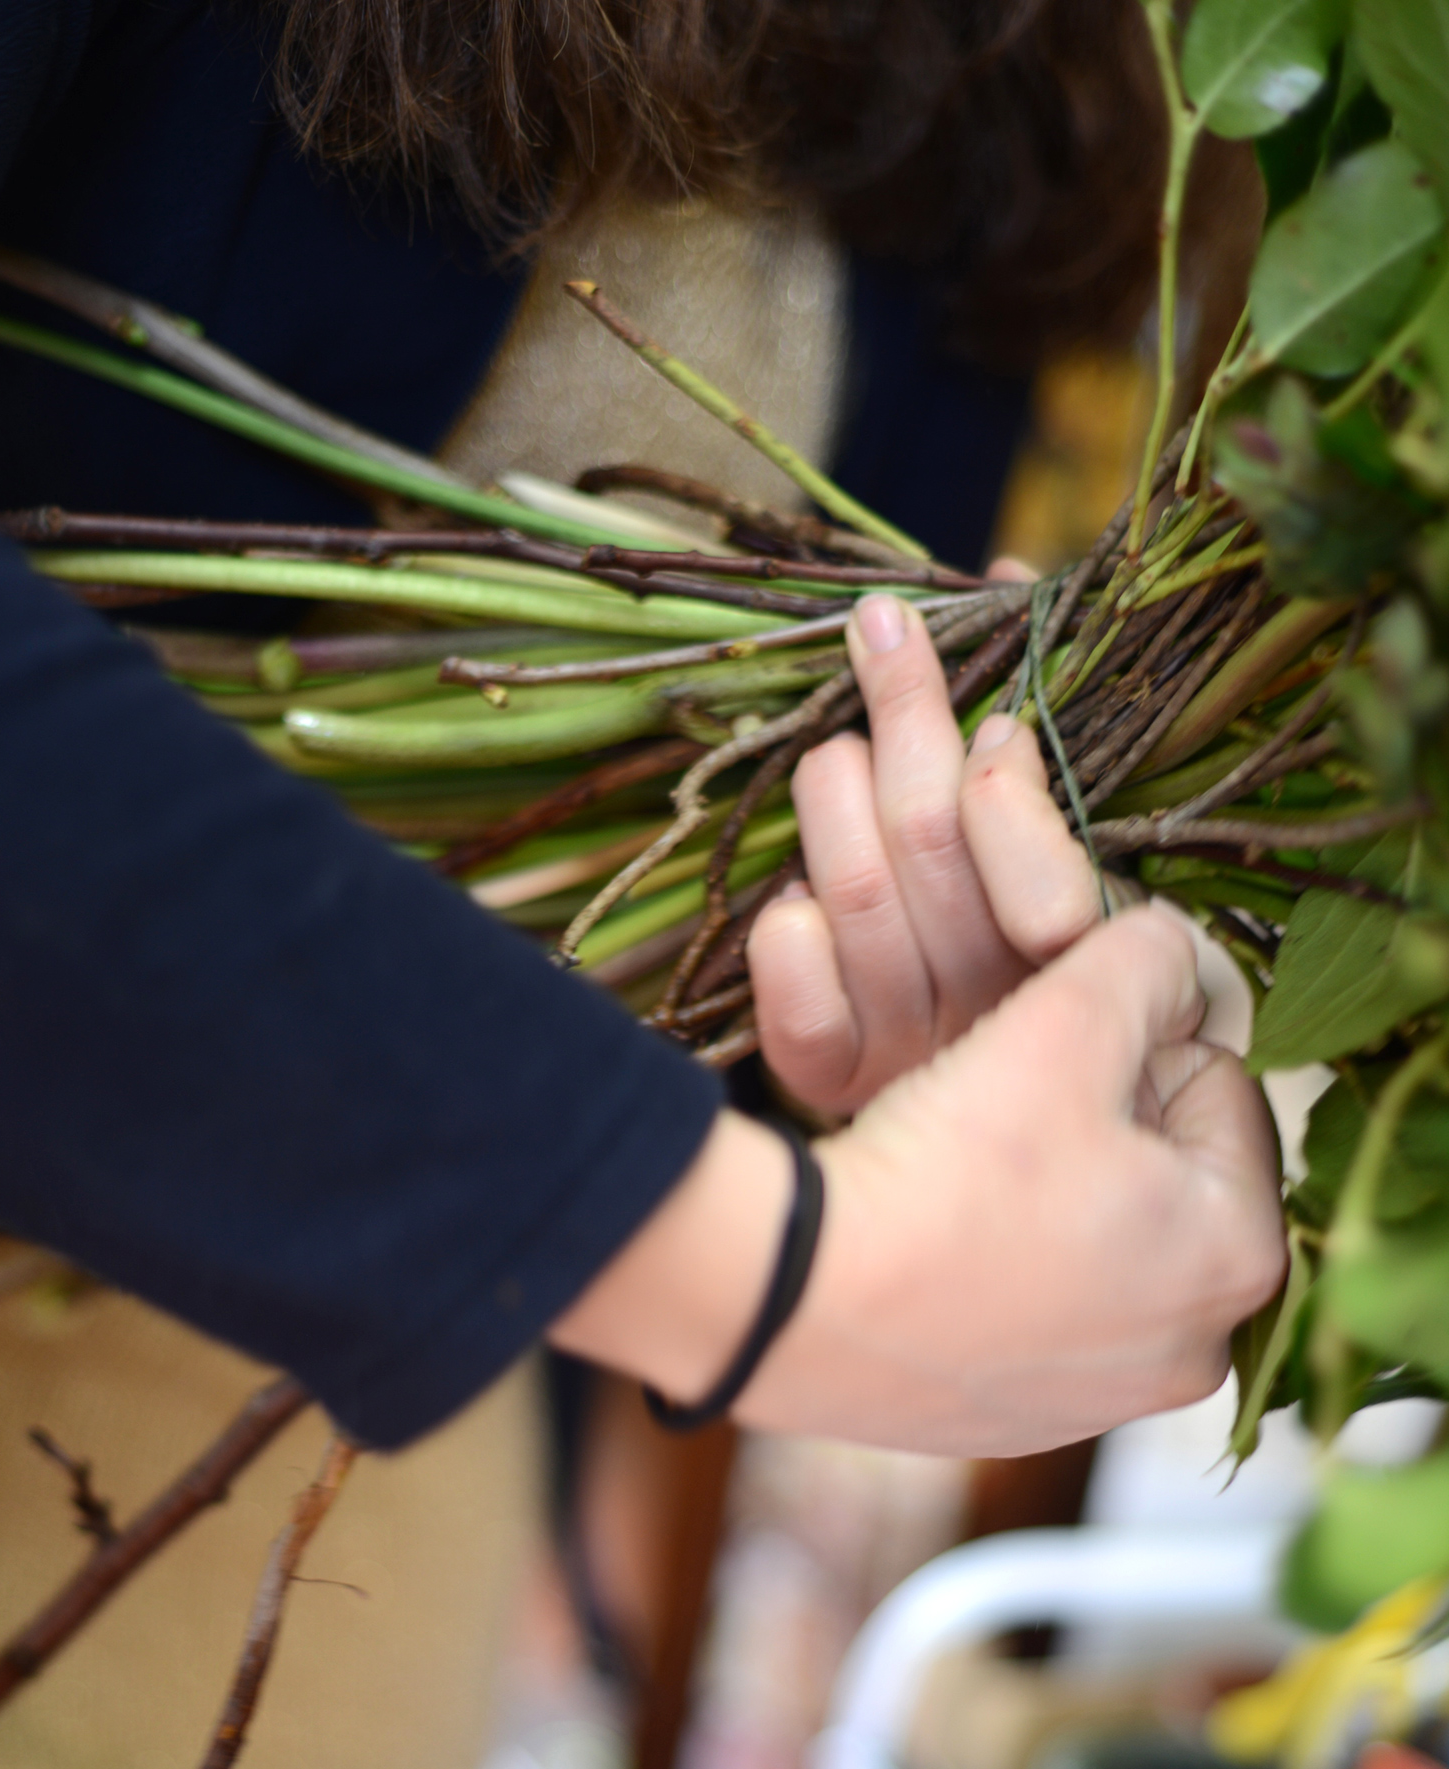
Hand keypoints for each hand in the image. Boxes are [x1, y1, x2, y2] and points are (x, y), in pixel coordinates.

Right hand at [552, 907, 1285, 1456]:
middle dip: (1097, 1124)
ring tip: (959, 1166)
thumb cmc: (953, 1166)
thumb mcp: (1065, 1024)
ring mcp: (1099, 1400)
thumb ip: (1147, 964)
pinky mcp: (1013, 1423)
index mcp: (1240, 1258)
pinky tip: (929, 1238)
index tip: (1045, 1054)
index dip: (1131, 1044)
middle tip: (1002, 1102)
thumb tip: (1174, 951)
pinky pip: (1028, 1313)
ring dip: (1046, 1194)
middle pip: (1160, 1175)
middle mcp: (1191, 1352)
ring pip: (1094, 1243)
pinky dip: (992, 1267)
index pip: (1219, 1091)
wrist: (799, 1296)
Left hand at [747, 588, 1101, 1115]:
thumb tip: (1004, 570)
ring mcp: (915, 1052)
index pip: (1050, 896)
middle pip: (931, 846)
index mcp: (1081, 962)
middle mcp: (1000, 1012)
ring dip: (833, 795)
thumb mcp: (1077, 827)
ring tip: (838, 750)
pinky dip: (787, 932)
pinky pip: (798, 1002)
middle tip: (883, 631)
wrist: (997, 1097)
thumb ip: (1043, 719)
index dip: (1007, 792)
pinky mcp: (834, 1081)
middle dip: (904, 715)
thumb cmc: (1041, 929)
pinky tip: (796, 898)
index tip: (1002, 723)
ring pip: (854, 896)